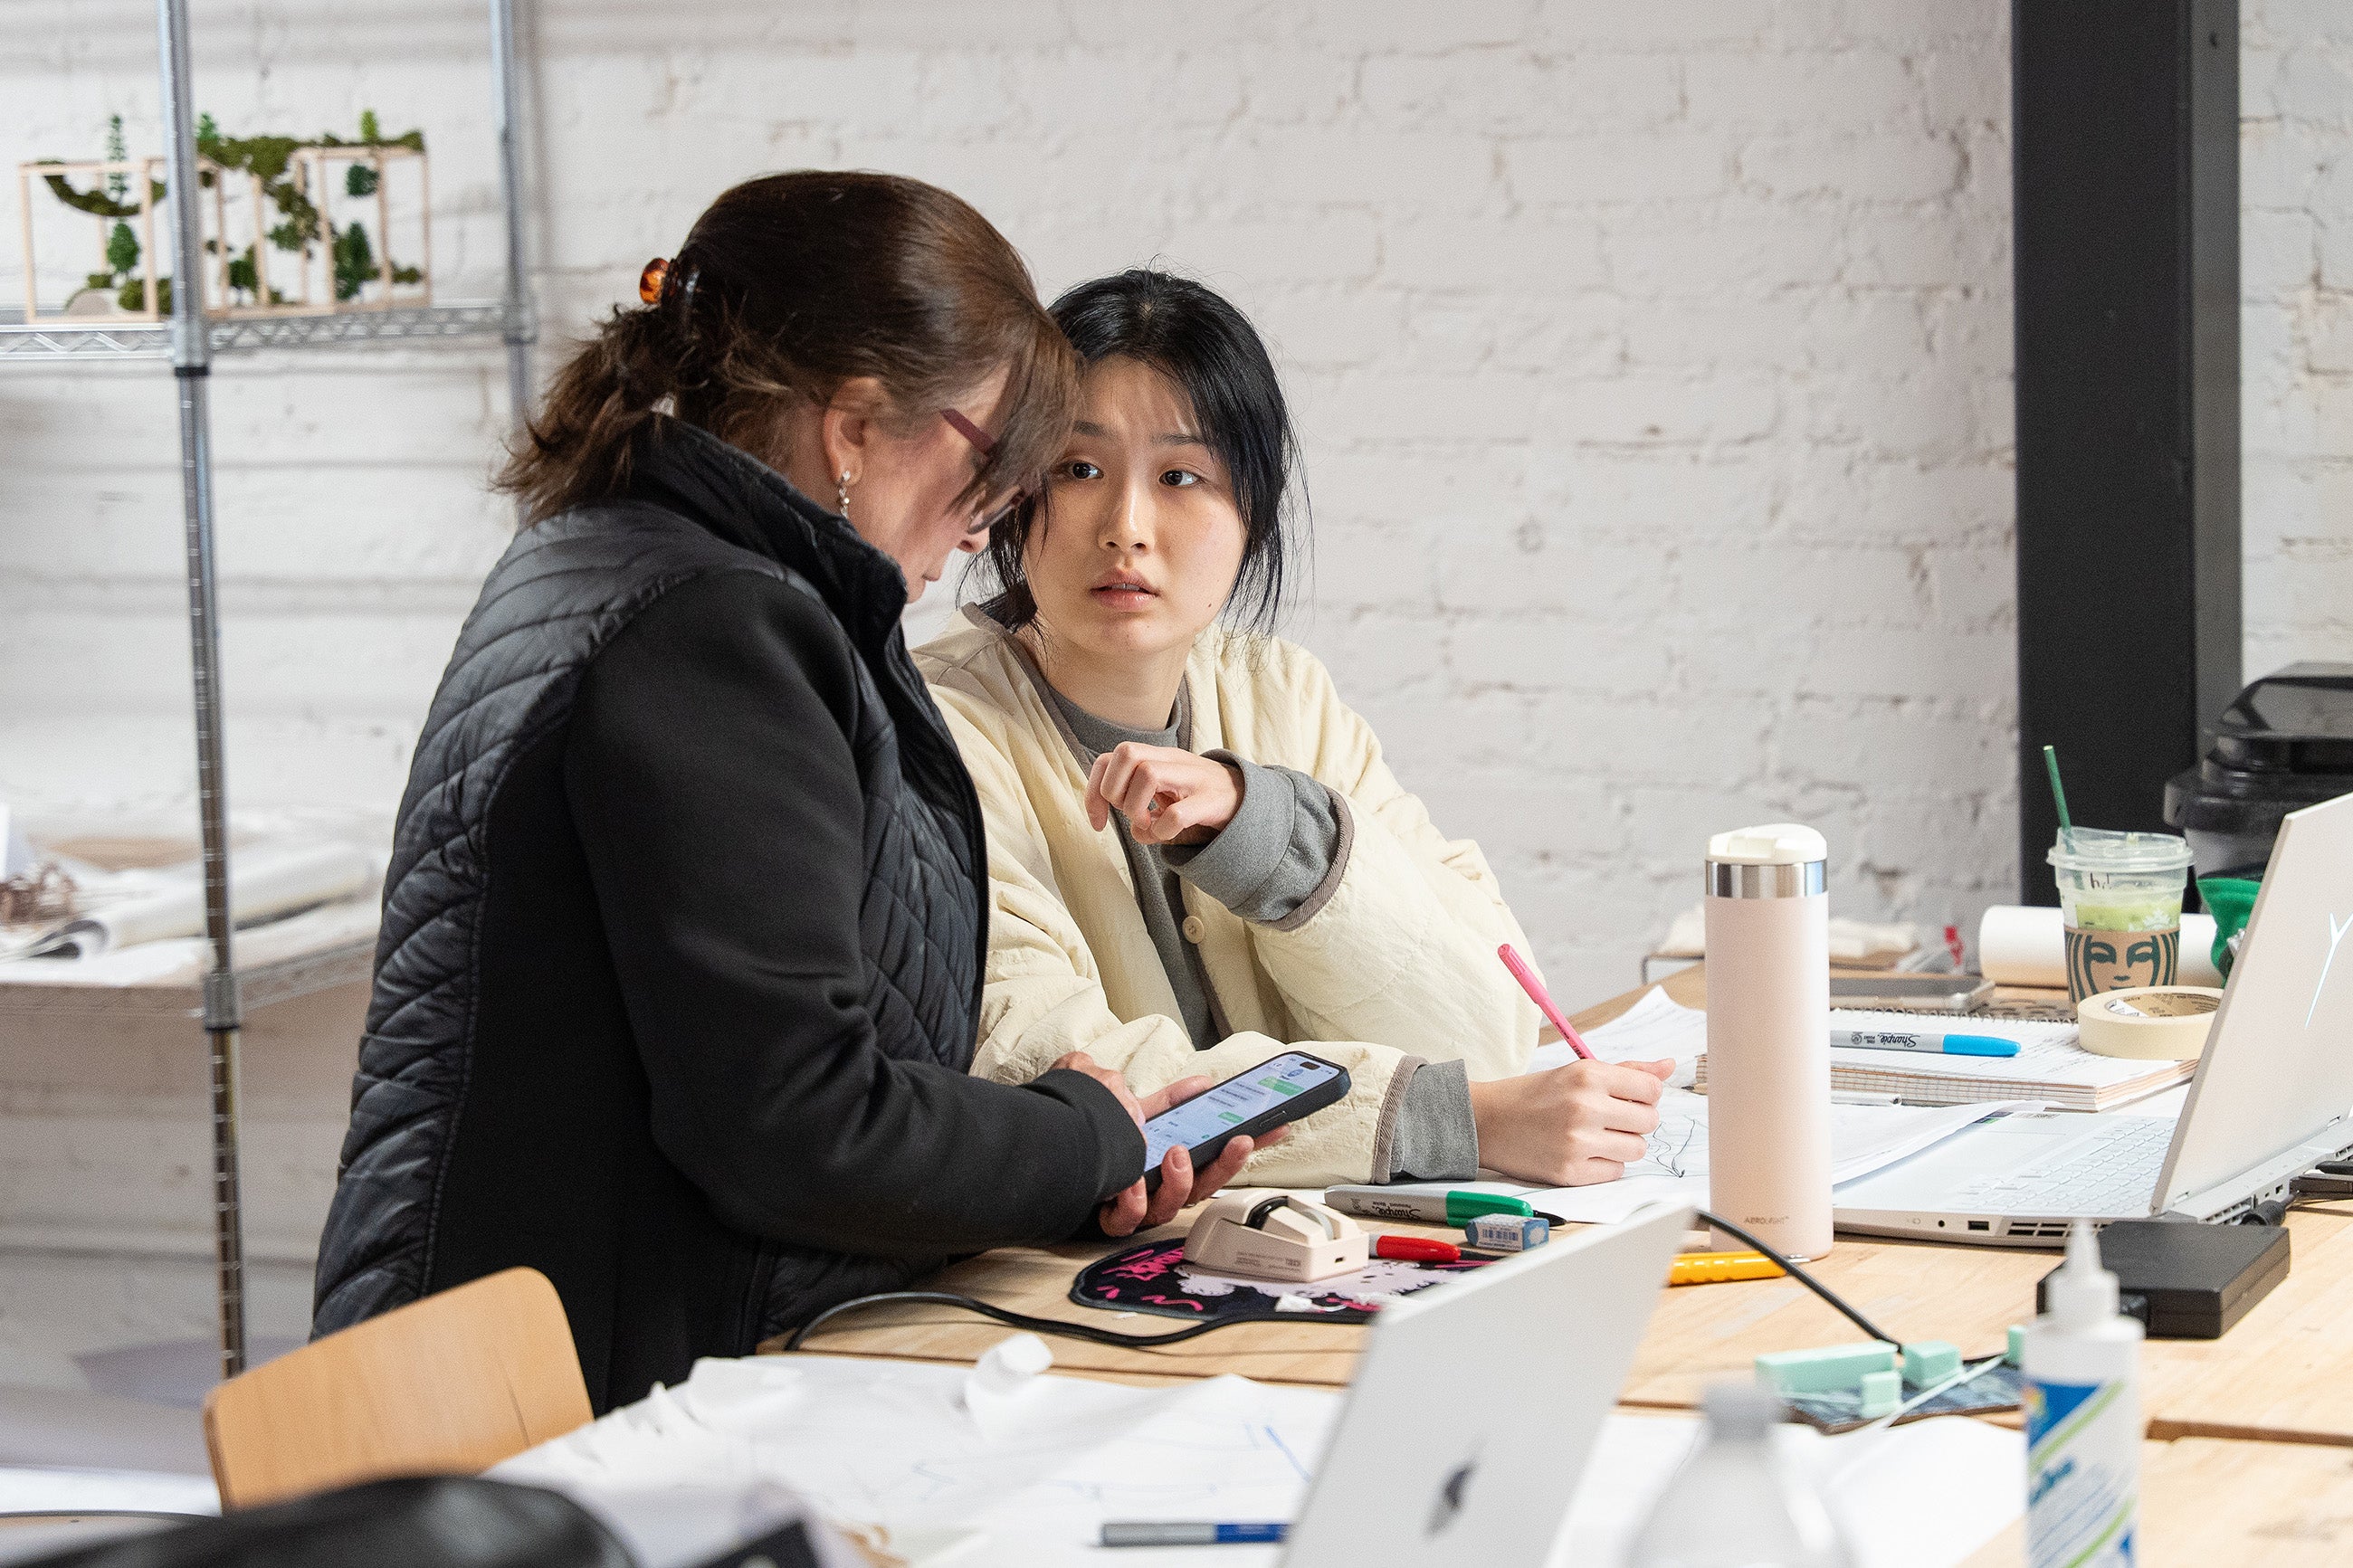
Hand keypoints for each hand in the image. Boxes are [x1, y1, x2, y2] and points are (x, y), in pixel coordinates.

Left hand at [1052, 1051, 1290, 1235]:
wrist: (1039, 1159)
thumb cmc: (1086, 1135)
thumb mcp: (1128, 1105)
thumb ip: (1164, 1100)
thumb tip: (1201, 1084)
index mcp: (1168, 1159)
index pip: (1216, 1153)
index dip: (1250, 1142)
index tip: (1279, 1125)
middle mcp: (1157, 1186)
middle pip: (1205, 1184)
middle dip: (1227, 1164)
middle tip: (1241, 1140)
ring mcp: (1135, 1204)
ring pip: (1171, 1205)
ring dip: (1181, 1180)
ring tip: (1176, 1153)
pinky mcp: (1108, 1218)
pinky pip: (1127, 1218)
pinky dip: (1132, 1198)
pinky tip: (1129, 1180)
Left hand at [1085, 742, 1241, 846]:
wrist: (1248, 798)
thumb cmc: (1199, 798)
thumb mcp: (1165, 794)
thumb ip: (1140, 804)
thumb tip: (1134, 829)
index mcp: (1158, 757)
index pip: (1112, 757)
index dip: (1094, 790)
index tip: (1098, 821)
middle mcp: (1173, 760)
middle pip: (1126, 752)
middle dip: (1114, 790)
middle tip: (1128, 813)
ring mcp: (1193, 778)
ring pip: (1148, 774)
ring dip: (1135, 808)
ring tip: (1146, 823)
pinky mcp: (1211, 801)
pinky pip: (1177, 814)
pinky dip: (1162, 830)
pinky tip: (1166, 834)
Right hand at [1466, 1058, 1674, 1186]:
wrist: (1486, 1121)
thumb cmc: (1535, 1095)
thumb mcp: (1577, 1072)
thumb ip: (1627, 1071)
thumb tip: (1670, 1066)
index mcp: (1587, 1074)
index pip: (1651, 1089)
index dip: (1645, 1096)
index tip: (1628, 1098)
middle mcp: (1584, 1106)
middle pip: (1649, 1121)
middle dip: (1635, 1121)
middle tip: (1609, 1118)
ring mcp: (1577, 1142)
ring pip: (1637, 1149)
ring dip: (1623, 1144)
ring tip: (1597, 1136)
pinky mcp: (1570, 1172)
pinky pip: (1616, 1171)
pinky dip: (1605, 1164)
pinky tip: (1583, 1153)